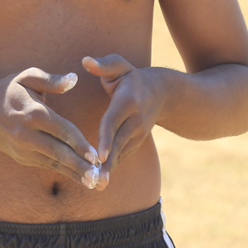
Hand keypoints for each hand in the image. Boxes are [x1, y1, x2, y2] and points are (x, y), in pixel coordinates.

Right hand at [0, 68, 101, 188]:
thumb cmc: (10, 89)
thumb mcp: (28, 76)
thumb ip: (52, 80)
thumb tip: (74, 78)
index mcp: (33, 113)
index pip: (61, 130)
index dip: (79, 143)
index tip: (95, 155)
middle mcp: (27, 134)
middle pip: (58, 152)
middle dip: (79, 166)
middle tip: (98, 177)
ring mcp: (22, 149)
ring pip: (53, 163)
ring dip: (74, 173)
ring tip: (93, 183)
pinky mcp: (21, 157)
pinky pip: (46, 164)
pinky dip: (62, 171)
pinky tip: (79, 177)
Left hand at [82, 55, 163, 187]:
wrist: (162, 93)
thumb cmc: (132, 77)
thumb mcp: (120, 66)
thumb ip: (104, 65)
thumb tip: (86, 61)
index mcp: (128, 101)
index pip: (113, 121)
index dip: (106, 138)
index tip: (100, 155)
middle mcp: (135, 120)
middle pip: (118, 143)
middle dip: (107, 162)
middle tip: (96, 179)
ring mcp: (138, 133)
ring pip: (121, 153)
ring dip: (110, 170)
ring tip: (96, 186)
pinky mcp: (137, 142)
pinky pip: (123, 155)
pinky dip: (112, 168)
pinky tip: (100, 181)